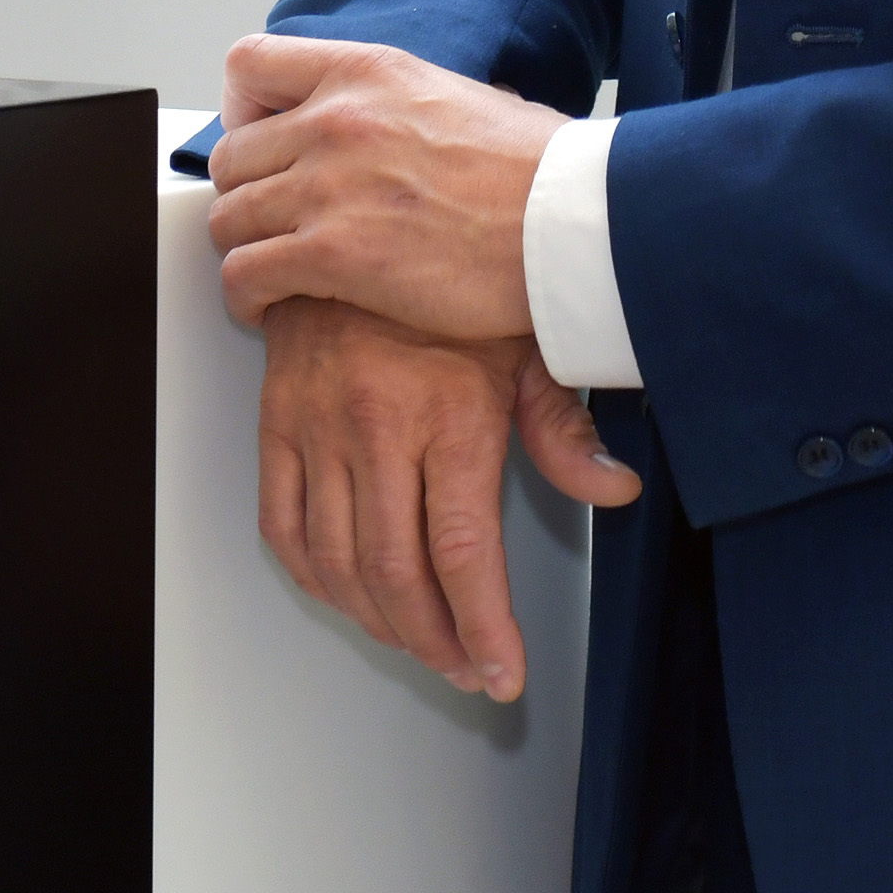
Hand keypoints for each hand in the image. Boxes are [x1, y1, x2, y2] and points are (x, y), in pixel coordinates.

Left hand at [205, 34, 565, 340]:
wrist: (569, 220)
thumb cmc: (539, 171)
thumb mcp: (462, 96)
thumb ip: (404, 106)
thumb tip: (403, 126)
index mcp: (367, 73)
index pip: (252, 65)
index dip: (243, 109)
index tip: (259, 139)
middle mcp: (336, 120)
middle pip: (231, 156)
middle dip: (245, 194)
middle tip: (270, 222)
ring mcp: (328, 187)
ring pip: (229, 219)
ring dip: (243, 249)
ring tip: (269, 269)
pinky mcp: (332, 254)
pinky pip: (245, 274)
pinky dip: (245, 297)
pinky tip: (267, 307)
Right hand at [255, 296, 640, 700]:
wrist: (363, 218)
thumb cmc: (454, 283)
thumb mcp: (527, 344)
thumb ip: (564, 428)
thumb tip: (615, 489)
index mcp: (450, 412)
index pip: (464, 551)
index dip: (484, 629)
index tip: (501, 674)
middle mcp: (378, 426)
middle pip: (398, 574)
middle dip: (436, 642)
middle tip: (466, 667)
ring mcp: (319, 427)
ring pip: (339, 564)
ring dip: (378, 621)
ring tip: (418, 640)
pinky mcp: (277, 424)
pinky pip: (283, 527)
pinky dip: (314, 578)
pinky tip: (348, 594)